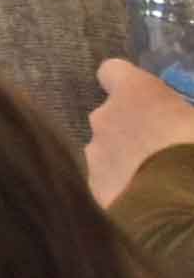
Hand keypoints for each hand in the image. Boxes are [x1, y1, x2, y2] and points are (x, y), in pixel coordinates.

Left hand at [90, 57, 193, 206]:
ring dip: (125, 160)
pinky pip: (107, 182)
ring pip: (106, 151)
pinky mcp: (93, 189)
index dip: (127, 84)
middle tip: (162, 149)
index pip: (112, 71)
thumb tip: (183, 120)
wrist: (176, 206)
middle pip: (110, 116)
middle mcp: (103, 117)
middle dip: (131, 129)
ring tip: (156, 179)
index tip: (144, 97)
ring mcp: (94, 154)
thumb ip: (185, 117)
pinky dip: (122, 188)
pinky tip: (146, 202)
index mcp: (134, 92)